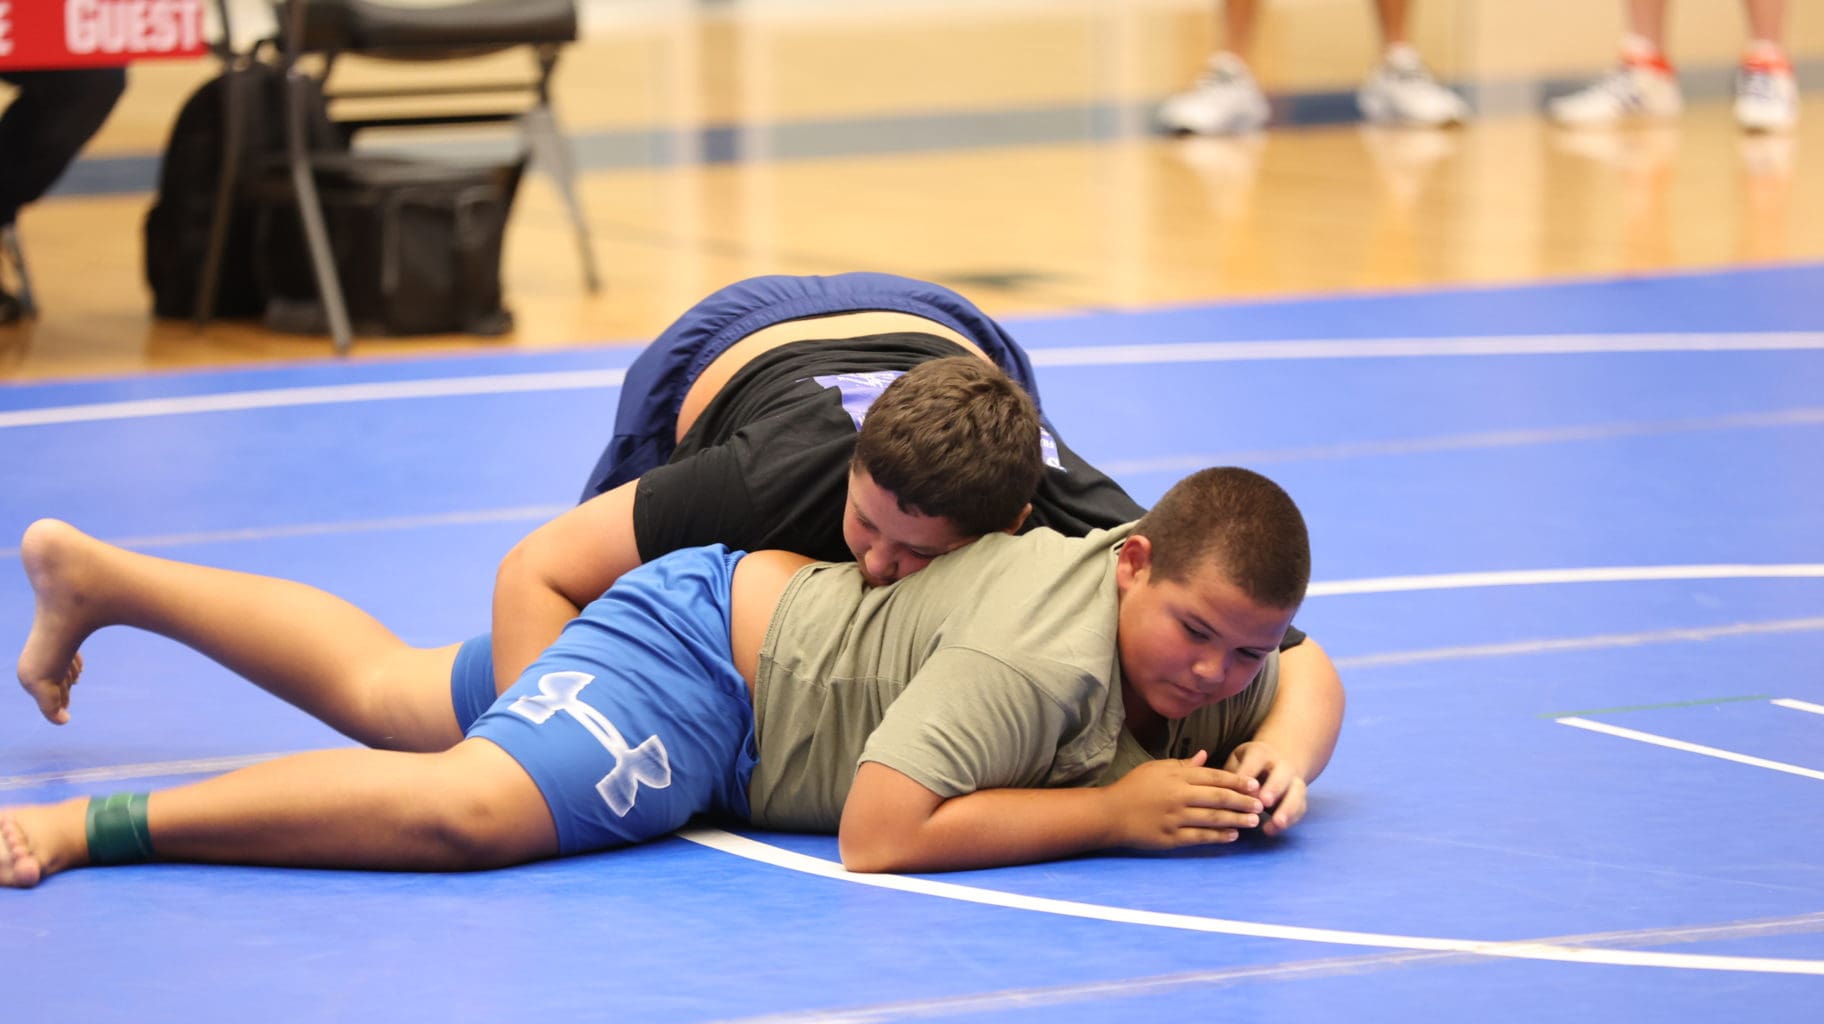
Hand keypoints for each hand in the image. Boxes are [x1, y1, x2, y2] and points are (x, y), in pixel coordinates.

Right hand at [1104, 750, 1263, 849]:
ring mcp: (1175, 818)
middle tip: (1261, 804)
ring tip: (1254, 821)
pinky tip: (1233, 835)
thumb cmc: (1133, 787)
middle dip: (1243, 801)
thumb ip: (1182, 764)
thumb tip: (1204, 756)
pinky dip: (1218, 836)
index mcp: (1177, 776)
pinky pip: (1200, 837)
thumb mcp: (1156, 768)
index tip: (1254, 785)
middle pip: (1218, 798)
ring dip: (1237, 819)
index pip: (1214, 777)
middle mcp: (1179, 796)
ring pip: (1213, 818)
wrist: (1110, 813)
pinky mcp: (1171, 837)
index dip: (1237, 781)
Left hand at [1223, 741, 1307, 836]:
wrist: (1274, 764)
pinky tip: (1272, 830)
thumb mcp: (1235, 762)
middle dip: (1274, 788)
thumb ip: (1230, 774)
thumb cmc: (1244, 765)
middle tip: (1264, 802)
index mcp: (1260, 753)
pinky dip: (1289, 820)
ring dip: (1288, 808)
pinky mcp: (1299, 797)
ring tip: (1277, 823)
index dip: (1250, 772)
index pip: (1256, 759)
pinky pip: (1300, 807)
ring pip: (1297, 792)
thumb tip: (1221, 792)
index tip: (1243, 788)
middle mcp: (1281, 765)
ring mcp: (1293, 780)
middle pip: (1281, 775)